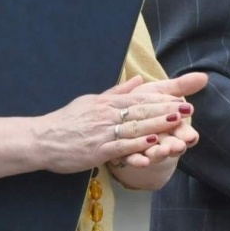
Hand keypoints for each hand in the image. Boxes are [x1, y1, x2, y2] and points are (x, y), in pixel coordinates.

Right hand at [33, 72, 208, 174]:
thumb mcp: (91, 101)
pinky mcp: (97, 150)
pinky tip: (151, 141)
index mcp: (106, 104)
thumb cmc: (66, 122)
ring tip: (176, 121)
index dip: (161, 99)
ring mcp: (102, 133)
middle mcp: (106, 115)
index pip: (138, 99)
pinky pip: (120, 146)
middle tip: (188, 109)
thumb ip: (117, 92)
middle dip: (165, 110)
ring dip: (157, 124)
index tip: (181, 98)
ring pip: (134, 127)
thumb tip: (138, 80)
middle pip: (140, 111)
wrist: (42, 139)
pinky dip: (137, 143)